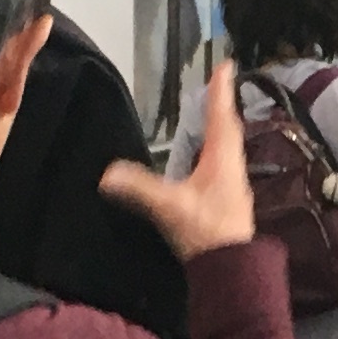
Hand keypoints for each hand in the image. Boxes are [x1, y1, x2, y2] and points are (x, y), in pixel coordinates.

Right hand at [98, 59, 256, 262]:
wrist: (230, 272)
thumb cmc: (206, 233)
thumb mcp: (169, 207)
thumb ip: (139, 189)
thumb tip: (106, 174)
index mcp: (222, 160)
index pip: (221, 117)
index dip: (220, 92)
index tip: (225, 66)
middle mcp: (231, 168)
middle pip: (226, 130)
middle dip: (219, 107)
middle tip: (217, 86)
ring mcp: (230, 186)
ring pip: (225, 149)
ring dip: (217, 130)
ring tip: (210, 116)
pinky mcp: (225, 203)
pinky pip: (219, 166)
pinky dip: (211, 153)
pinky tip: (203, 161)